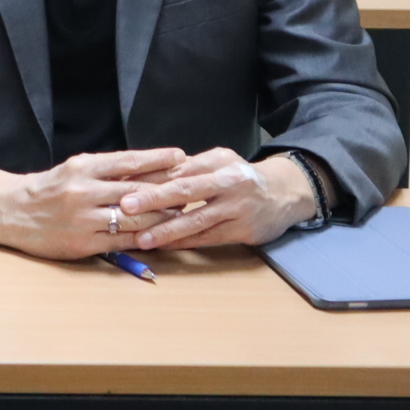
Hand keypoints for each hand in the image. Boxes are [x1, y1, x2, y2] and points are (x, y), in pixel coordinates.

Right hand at [0, 148, 187, 260]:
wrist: (11, 212)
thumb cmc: (48, 189)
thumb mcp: (74, 170)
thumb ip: (106, 171)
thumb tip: (147, 169)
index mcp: (82, 167)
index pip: (128, 161)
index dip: (157, 159)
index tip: (181, 156)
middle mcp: (84, 191)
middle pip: (136, 191)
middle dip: (167, 191)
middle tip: (192, 188)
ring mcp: (84, 219)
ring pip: (133, 219)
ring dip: (161, 218)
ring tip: (183, 215)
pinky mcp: (83, 243)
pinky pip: (122, 242)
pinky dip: (144, 240)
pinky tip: (160, 238)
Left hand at [119, 149, 317, 251]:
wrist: (286, 193)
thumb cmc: (241, 176)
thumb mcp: (219, 162)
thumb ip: (188, 168)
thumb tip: (146, 173)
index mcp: (217, 162)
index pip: (178, 169)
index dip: (150, 177)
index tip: (123, 184)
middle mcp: (228, 182)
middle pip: (186, 191)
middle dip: (154, 199)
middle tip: (126, 207)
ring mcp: (237, 208)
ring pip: (196, 220)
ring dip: (167, 230)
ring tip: (142, 238)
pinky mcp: (243, 230)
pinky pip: (208, 238)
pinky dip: (185, 243)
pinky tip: (165, 247)